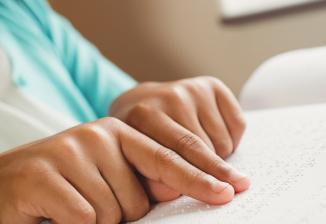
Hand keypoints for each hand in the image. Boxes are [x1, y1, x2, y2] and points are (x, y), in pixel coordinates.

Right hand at [0, 118, 240, 223]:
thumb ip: (146, 178)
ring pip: (113, 213)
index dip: (202, 176)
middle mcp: (99, 134)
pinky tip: (57, 211)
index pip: (171, 156)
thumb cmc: (69, 184)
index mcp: (121, 132)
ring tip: (74, 204)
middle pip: (141, 198)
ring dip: (99, 221)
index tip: (230, 190)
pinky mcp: (44, 174)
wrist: (10, 183)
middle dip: (125, 213)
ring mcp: (70, 150)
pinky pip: (83, 218)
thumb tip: (180, 186)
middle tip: (94, 203)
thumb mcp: (112, 177)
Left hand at [110, 76, 249, 199]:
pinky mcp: (211, 85)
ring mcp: (191, 88)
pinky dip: (231, 139)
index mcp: (142, 116)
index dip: (197, 180)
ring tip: (201, 154)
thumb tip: (176, 191)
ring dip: (218, 156)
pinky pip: (237, 124)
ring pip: (222, 141)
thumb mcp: (133, 158)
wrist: (143, 102)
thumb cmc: (140, 137)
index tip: (221, 195)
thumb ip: (149, 179)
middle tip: (233, 190)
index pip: (172, 156)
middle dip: (218, 174)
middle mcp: (169, 97)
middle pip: (202, 147)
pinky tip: (213, 137)